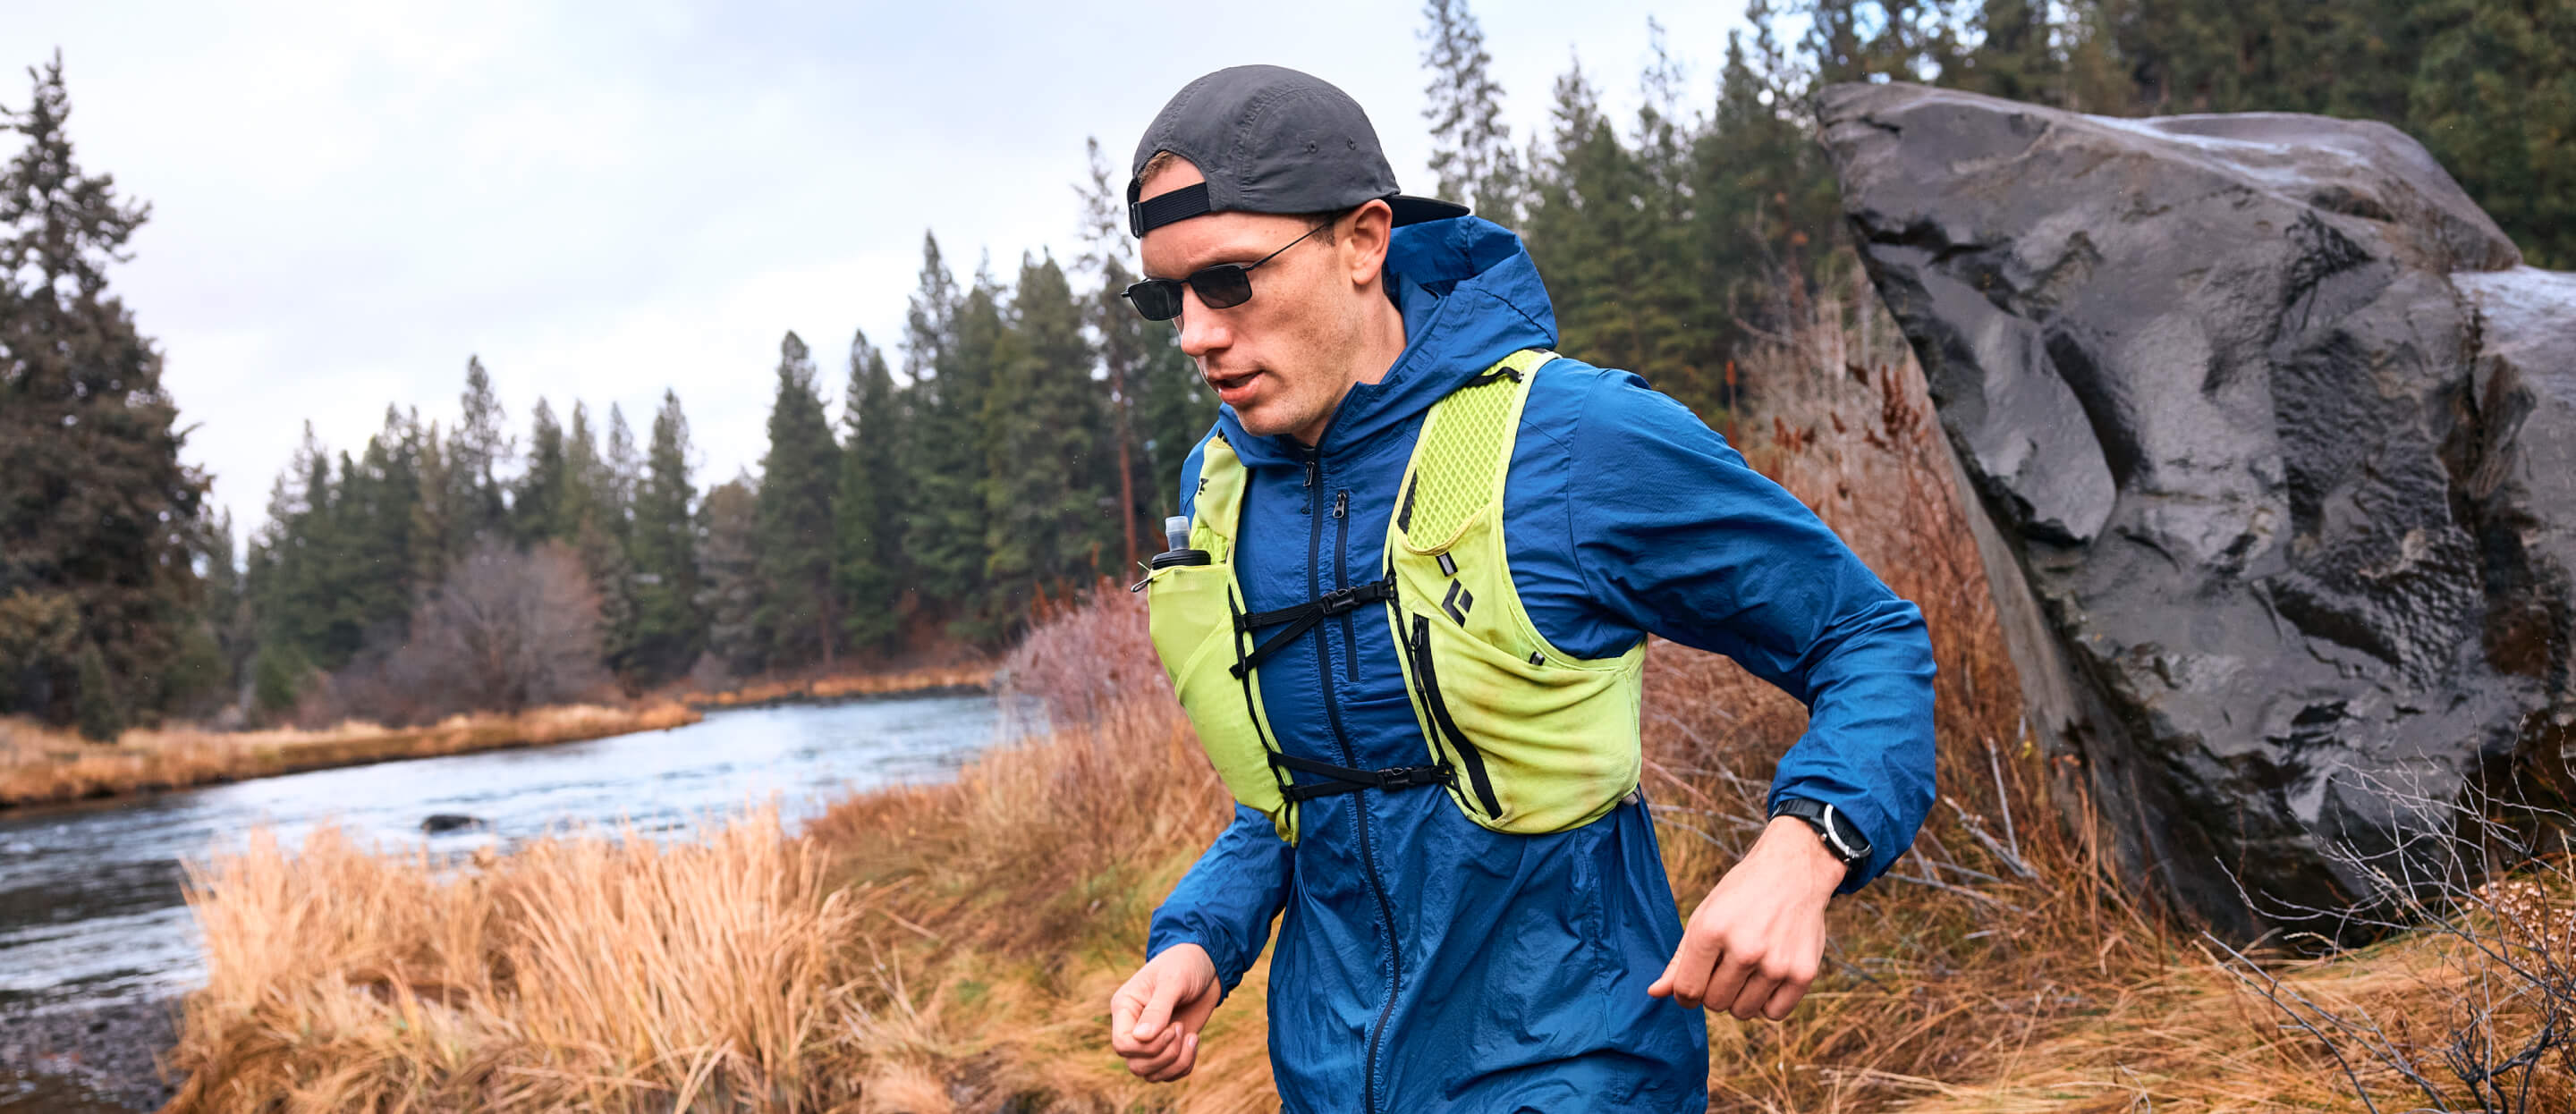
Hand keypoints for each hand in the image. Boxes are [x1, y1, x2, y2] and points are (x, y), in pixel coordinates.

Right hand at [1109, 942, 1221, 1081]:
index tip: (1173, 1027)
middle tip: (1182, 1029)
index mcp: (1125, 1007)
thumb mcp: (1173, 981)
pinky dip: (1185, 1065)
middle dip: (1165, 1055)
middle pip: (1136, 1064)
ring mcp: (1150, 1040)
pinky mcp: (1168, 1047)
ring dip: (1176, 1062)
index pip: (1122, 1044)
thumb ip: (1158, 1009)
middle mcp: (1132, 1027)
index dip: (1148, 1046)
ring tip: (1191, 1037)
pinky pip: (1169, 1074)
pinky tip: (1195, 1039)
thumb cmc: (1186, 964)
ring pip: (1151, 1074)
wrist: (1207, 964)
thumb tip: (1141, 1038)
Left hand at [1648, 815, 1846, 1019]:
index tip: (1692, 987)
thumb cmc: (1740, 897)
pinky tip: (1767, 977)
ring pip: (1743, 1012)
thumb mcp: (1703, 917)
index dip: (1685, 995)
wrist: (1793, 872)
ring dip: (1740, 998)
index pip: (1687, 990)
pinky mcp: (1803, 974)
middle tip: (1726, 966)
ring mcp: (1777, 964)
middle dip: (1714, 991)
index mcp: (1711, 931)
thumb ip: (1679, 960)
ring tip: (1748, 969)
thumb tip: (1654, 993)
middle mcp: (1745, 949)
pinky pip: (1773, 1014)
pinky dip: (1767, 1003)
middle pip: (1715, 1004)